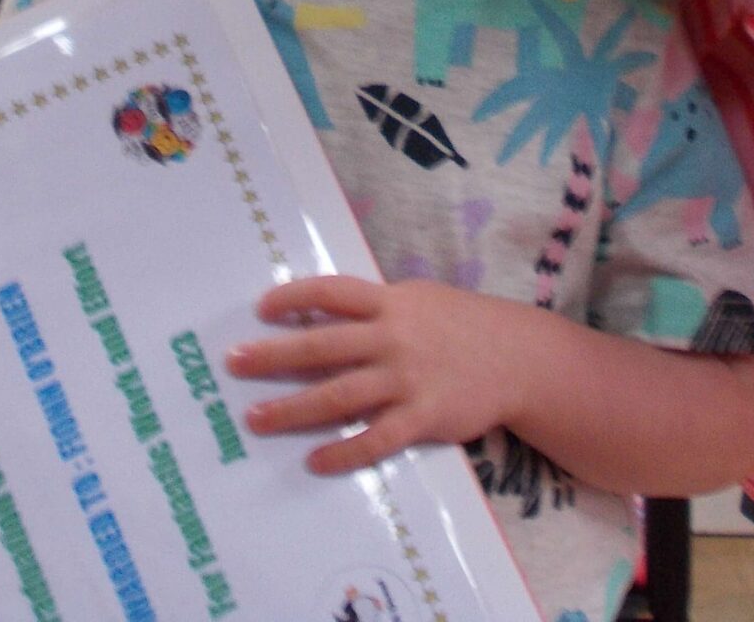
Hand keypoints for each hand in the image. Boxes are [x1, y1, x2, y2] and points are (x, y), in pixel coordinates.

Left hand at [225, 275, 530, 474]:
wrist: (519, 358)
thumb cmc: (462, 326)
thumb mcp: (420, 301)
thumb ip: (376, 309)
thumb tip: (323, 314)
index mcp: (391, 303)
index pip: (332, 293)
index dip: (294, 298)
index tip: (260, 309)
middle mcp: (393, 337)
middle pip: (322, 344)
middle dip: (274, 355)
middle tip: (234, 362)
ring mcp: (407, 378)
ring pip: (339, 394)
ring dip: (293, 408)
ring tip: (255, 418)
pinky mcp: (423, 417)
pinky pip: (375, 438)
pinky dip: (343, 451)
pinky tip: (314, 461)